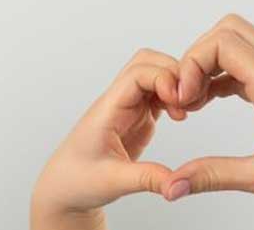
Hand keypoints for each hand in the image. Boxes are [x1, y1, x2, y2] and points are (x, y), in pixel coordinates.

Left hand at [31, 49, 187, 229]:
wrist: (64, 189)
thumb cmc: (77, 181)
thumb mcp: (113, 182)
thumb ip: (147, 179)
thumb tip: (179, 182)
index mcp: (107, 110)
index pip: (136, 74)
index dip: (163, 78)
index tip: (179, 100)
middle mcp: (117, 103)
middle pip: (148, 64)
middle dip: (174, 75)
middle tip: (189, 103)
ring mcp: (127, 108)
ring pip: (155, 75)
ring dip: (175, 85)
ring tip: (186, 111)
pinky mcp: (137, 118)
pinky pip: (158, 94)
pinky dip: (173, 97)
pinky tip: (180, 115)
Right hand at [164, 15, 253, 229]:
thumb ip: (213, 175)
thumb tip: (173, 184)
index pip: (223, 43)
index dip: (192, 64)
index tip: (184, 97)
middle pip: (230, 31)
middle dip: (198, 57)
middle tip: (187, 94)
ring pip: (242, 42)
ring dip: (212, 64)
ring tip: (197, 100)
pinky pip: (253, 61)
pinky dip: (228, 73)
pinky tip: (215, 99)